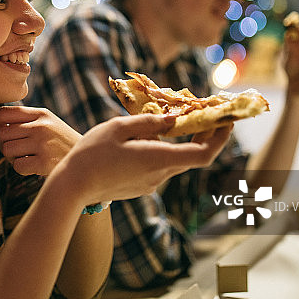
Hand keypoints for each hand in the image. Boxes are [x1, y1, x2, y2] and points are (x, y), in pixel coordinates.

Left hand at [0, 105, 80, 175]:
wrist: (90, 160)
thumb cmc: (62, 143)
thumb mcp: (49, 123)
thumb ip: (27, 120)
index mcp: (41, 113)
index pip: (3, 113)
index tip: (0, 135)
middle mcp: (41, 126)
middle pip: (2, 134)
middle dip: (4, 145)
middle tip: (17, 151)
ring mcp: (43, 143)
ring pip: (6, 150)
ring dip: (12, 158)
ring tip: (26, 158)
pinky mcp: (44, 162)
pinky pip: (17, 165)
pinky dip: (21, 169)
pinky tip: (34, 167)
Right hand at [55, 114, 232, 205]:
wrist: (72, 186)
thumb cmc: (91, 153)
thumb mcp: (118, 128)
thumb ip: (149, 122)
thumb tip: (174, 118)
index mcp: (158, 159)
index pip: (203, 153)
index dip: (220, 138)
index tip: (226, 120)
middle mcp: (160, 175)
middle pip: (193, 155)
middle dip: (205, 134)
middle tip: (207, 111)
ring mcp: (151, 183)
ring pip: (176, 159)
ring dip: (183, 141)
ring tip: (178, 118)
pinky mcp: (141, 186)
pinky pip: (161, 165)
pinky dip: (166, 149)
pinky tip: (152, 136)